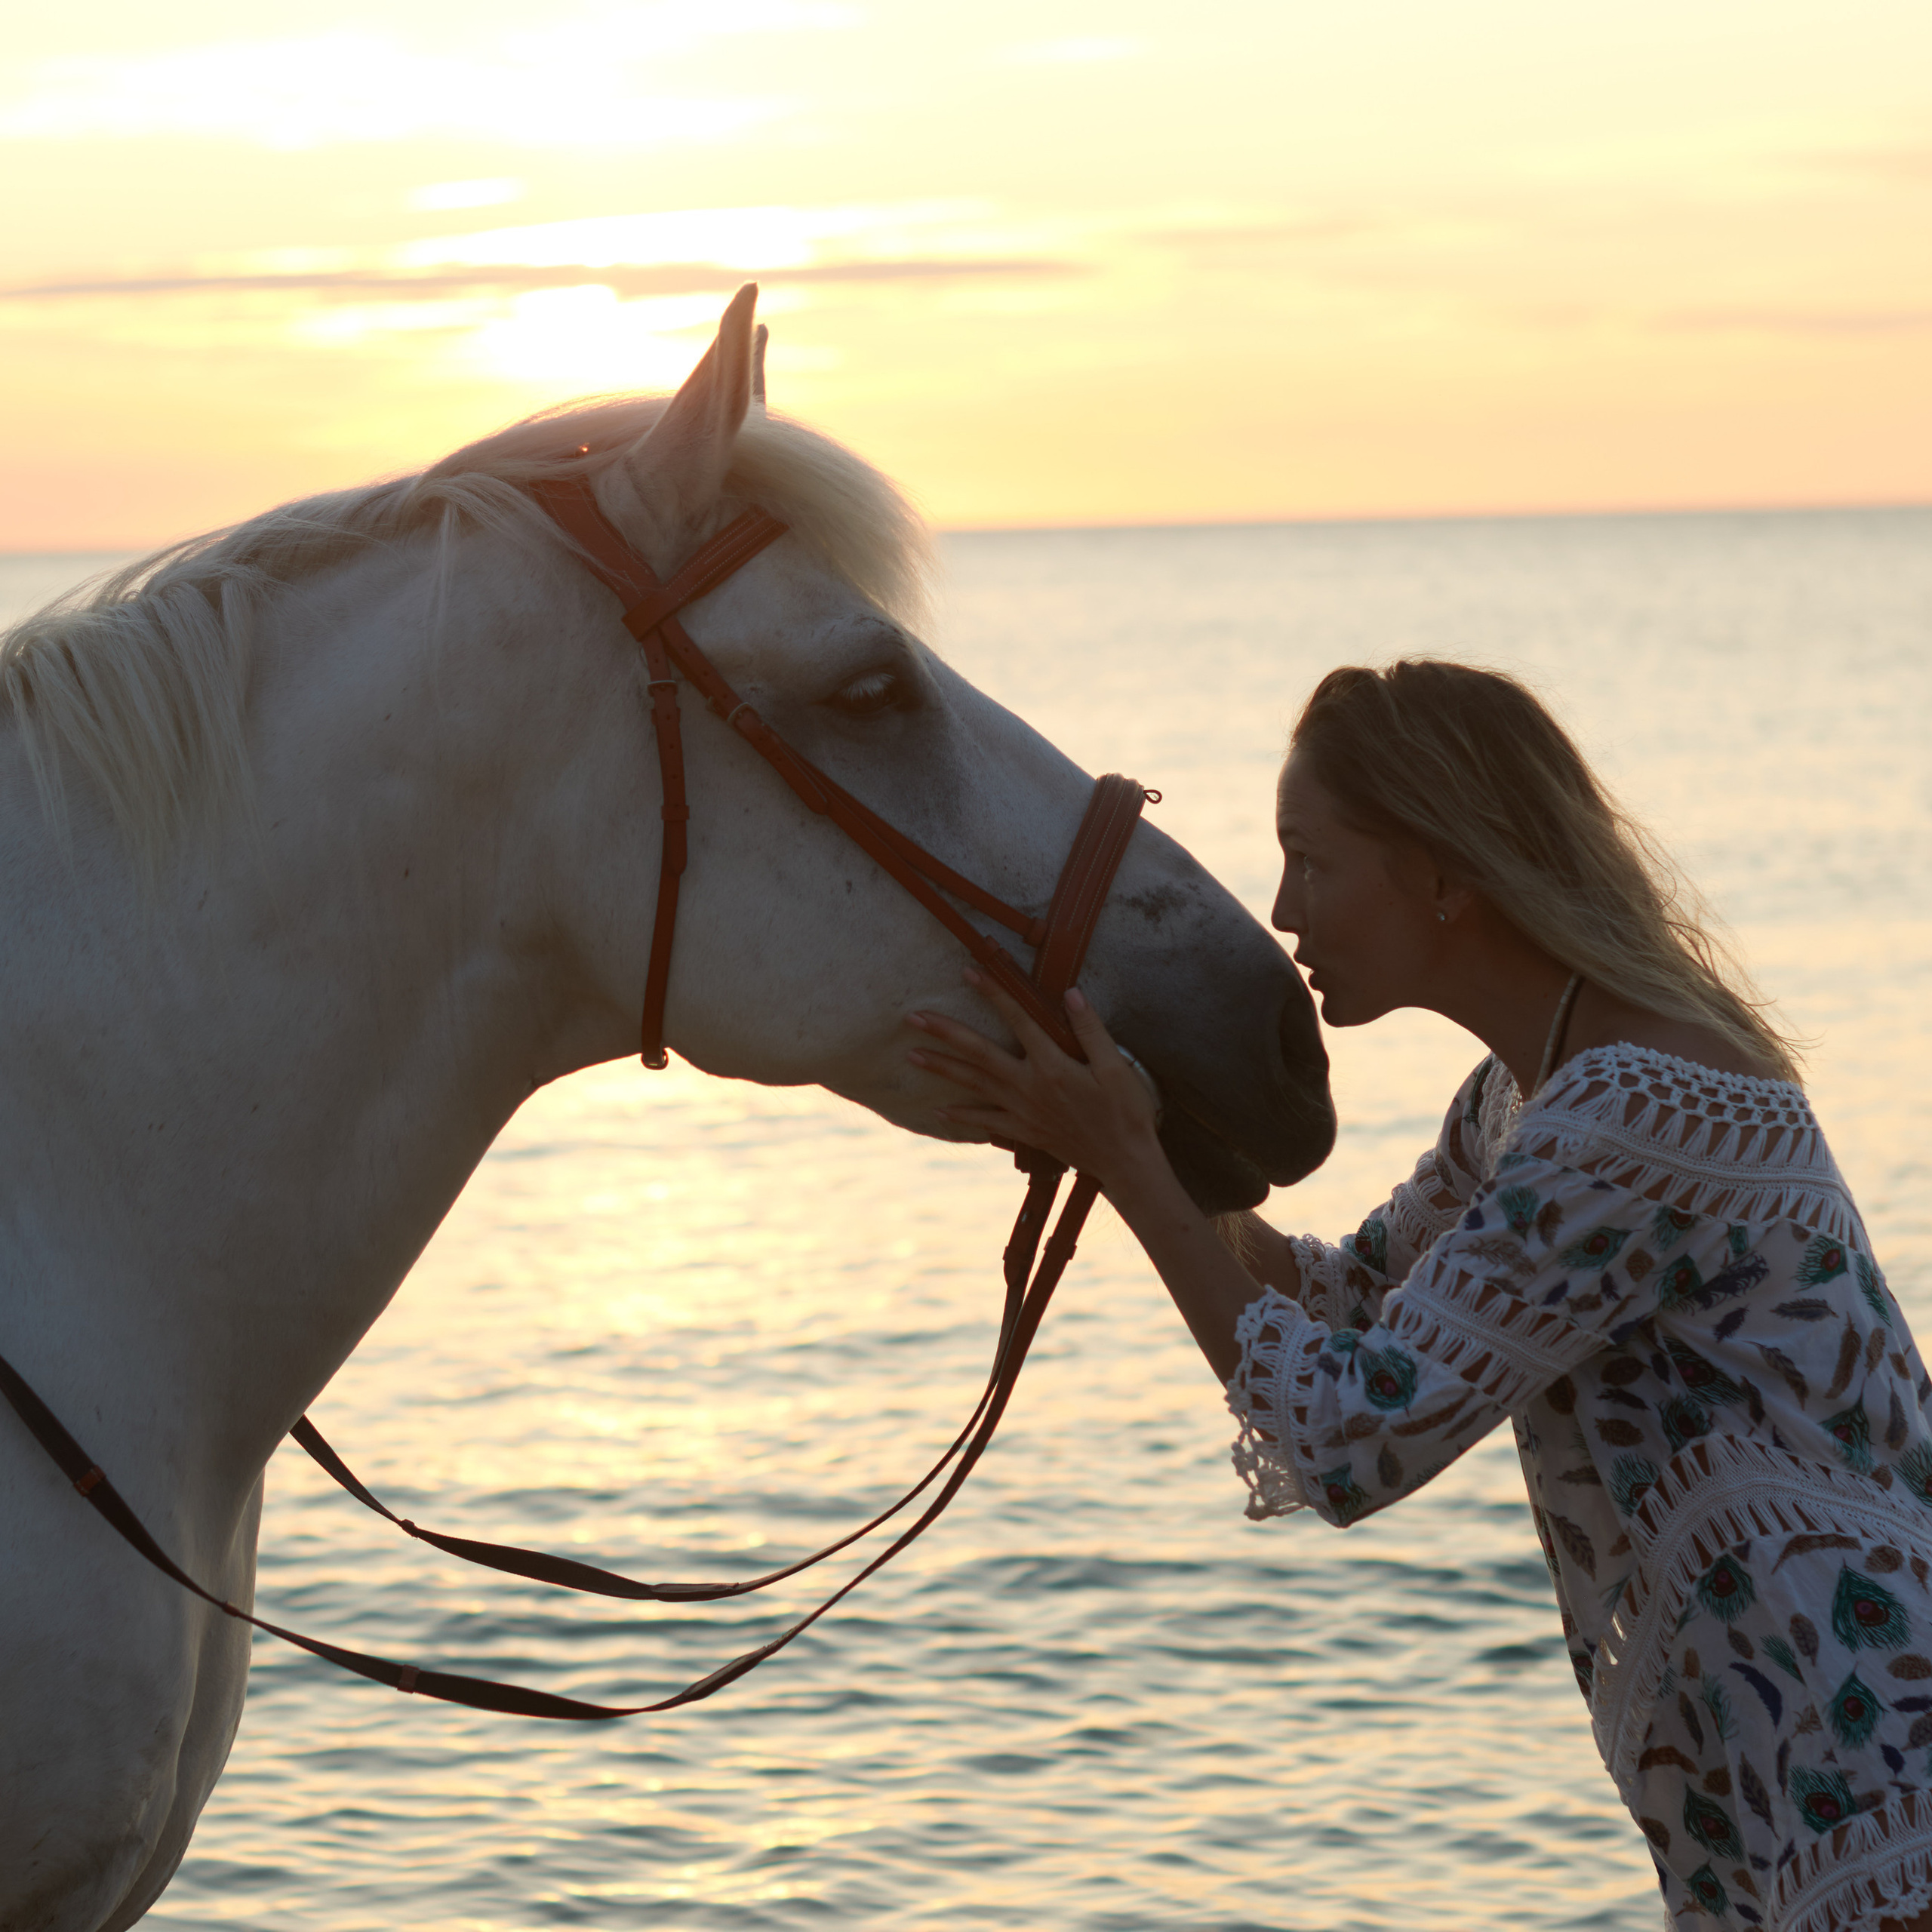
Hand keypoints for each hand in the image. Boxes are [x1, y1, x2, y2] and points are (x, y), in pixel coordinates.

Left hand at [906, 969, 1162, 1189]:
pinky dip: (961, 1116)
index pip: (1017, 1019)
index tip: (968, 972)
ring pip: (973, 1085)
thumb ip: (1090, 1029)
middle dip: (944, 1033)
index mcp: (1052, 1064)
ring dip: (941, 1069)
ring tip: (912, 1055)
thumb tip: (1070, 993)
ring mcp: (1022, 1110)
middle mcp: (1029, 1085)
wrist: (1123, 1161)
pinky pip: (985, 1121)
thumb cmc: (1124, 1111)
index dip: (993, 993)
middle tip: (912, 1018)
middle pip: (979, 1053)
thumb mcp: (1116, 1067)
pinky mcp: (1023, 1130)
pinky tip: (939, 1111)